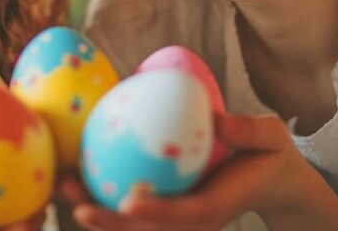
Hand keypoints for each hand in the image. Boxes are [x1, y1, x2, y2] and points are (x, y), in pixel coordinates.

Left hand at [67, 113, 337, 230]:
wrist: (272, 179)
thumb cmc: (268, 154)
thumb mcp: (271, 137)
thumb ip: (249, 130)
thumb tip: (217, 118)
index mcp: (219, 206)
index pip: (186, 214)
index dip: (158, 212)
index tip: (129, 202)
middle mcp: (194, 219)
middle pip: (151, 230)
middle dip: (114, 224)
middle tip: (79, 207)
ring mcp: (180, 218)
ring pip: (136, 225)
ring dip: (100, 213)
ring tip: (64, 191)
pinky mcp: (169, 210)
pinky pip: (134, 208)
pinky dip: (105, 196)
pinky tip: (76, 175)